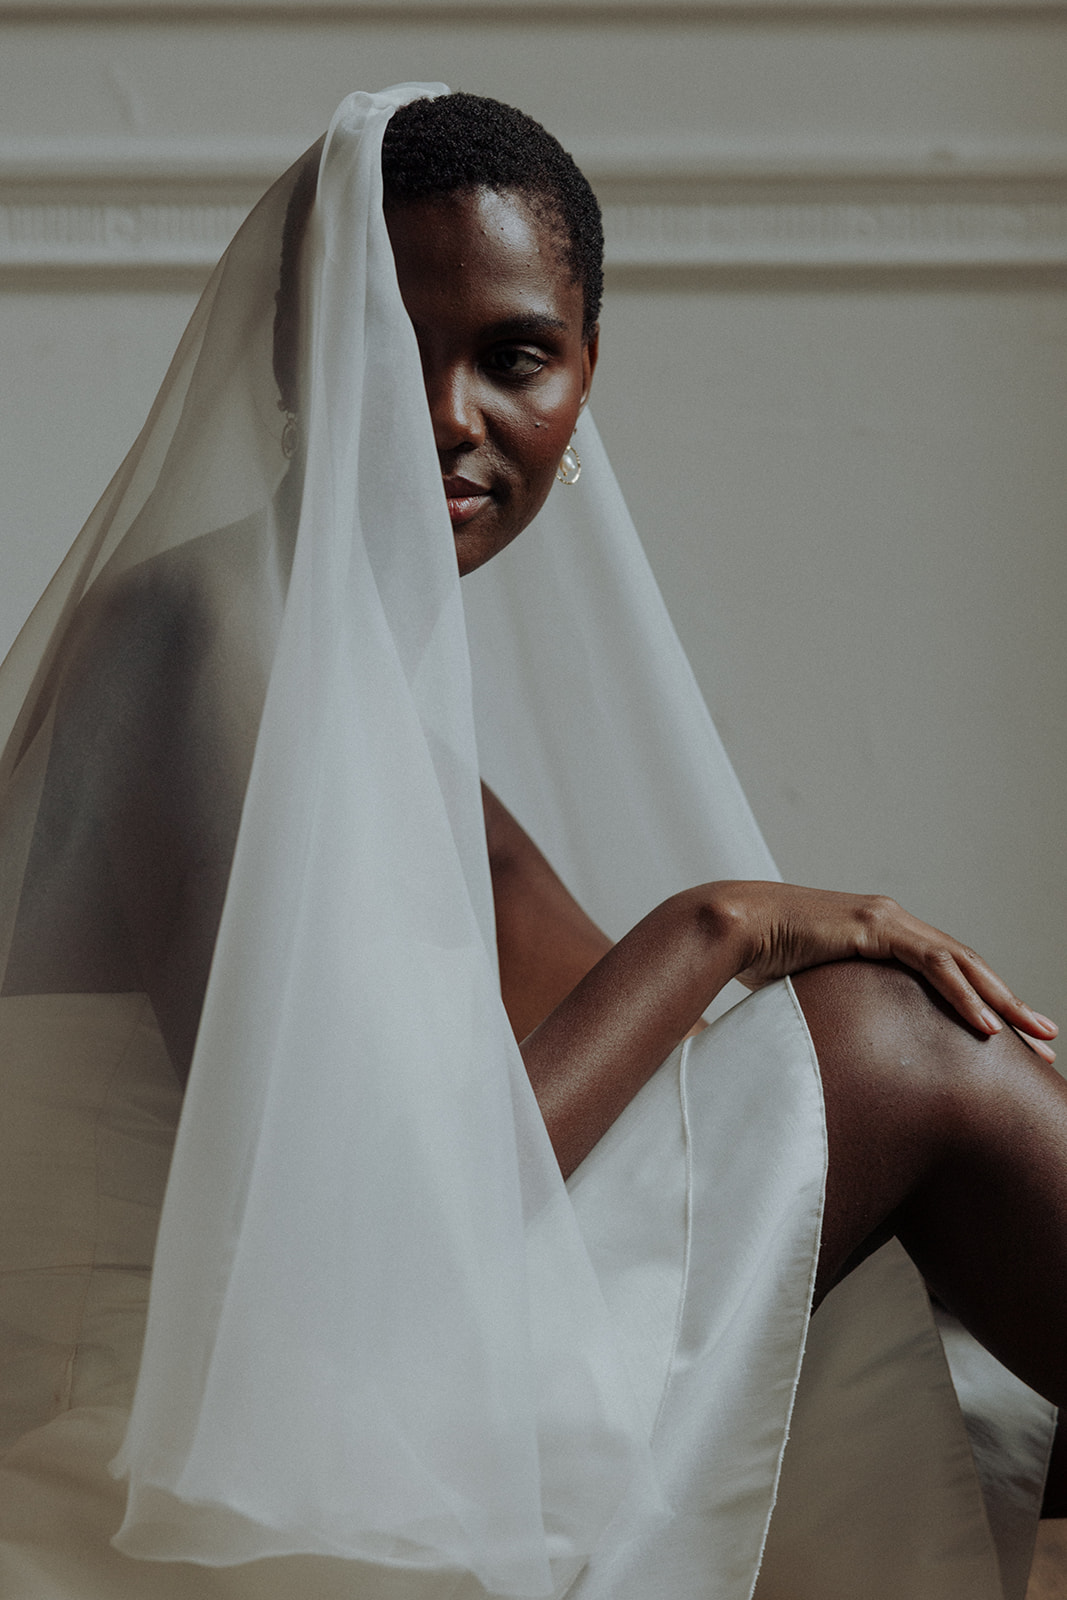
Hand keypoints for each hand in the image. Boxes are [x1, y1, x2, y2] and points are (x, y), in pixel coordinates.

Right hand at [714, 881, 1057, 1062]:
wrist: (730, 927)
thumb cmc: (758, 961)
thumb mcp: (812, 993)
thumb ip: (836, 1012)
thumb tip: (832, 1057)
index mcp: (881, 935)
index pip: (946, 970)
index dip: (982, 1001)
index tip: (1009, 1038)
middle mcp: (893, 922)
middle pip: (967, 967)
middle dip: (1010, 1004)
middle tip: (1046, 1040)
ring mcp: (887, 920)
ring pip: (962, 963)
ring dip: (1003, 1001)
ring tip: (1035, 1036)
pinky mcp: (875, 926)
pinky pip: (932, 963)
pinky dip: (964, 995)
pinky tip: (987, 1026)